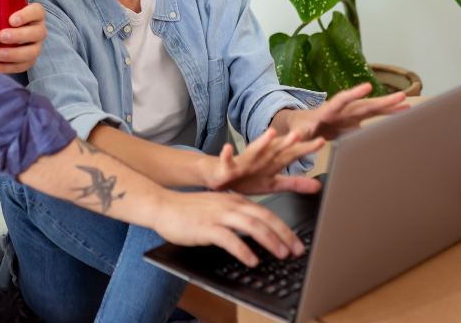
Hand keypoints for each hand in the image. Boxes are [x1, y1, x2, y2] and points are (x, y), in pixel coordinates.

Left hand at [0, 0, 45, 73]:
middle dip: (20, 36)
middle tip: (1, 35)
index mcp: (34, 13)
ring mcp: (33, 47)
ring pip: (32, 53)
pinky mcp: (26, 61)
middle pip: (37, 34)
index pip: (38, 12)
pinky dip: (10, 68)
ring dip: (16, 54)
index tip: (11, 19)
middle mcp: (38, 30)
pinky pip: (23, 67)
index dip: (27, 16)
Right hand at [151, 189, 304, 266]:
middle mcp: (230, 204)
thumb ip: (237, 217)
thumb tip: (257, 232)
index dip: (284, 228)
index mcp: (235, 200)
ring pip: (251, 225)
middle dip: (284, 235)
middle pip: (264, 217)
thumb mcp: (218, 209)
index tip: (296, 242)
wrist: (163, 205)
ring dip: (269, 241)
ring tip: (281, 254)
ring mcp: (218, 215)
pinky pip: (229, 238)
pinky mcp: (206, 227)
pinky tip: (252, 260)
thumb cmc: (189, 210)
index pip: (267, 212)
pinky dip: (243, 250)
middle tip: (296, 250)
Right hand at [199, 129, 324, 194]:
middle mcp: (260, 158)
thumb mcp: (274, 184)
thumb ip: (295, 183)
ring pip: (253, 151)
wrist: (220, 176)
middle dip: (286, 142)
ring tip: (270, 133)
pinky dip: (227, 155)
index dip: (305, 149)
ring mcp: (243, 161)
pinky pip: (227, 160)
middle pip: (274, 149)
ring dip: (261, 142)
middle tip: (298, 134)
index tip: (321, 141)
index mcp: (272, 162)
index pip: (291, 154)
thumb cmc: (247, 179)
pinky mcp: (227, 166)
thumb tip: (318, 186)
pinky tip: (228, 148)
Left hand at [279, 83, 409, 141]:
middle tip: (400, 96)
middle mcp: (342, 110)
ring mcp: (350, 114)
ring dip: (388, 106)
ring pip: (371, 108)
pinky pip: (373, 116)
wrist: (304, 124)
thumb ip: (298, 134)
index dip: (353, 94)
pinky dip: (387, 114)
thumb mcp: (297, 132)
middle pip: (363, 104)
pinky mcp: (355, 120)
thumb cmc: (299, 128)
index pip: (340, 100)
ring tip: (406, 102)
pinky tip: (403, 110)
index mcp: (327, 111)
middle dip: (381, 100)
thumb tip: (297, 137)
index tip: (366, 87)